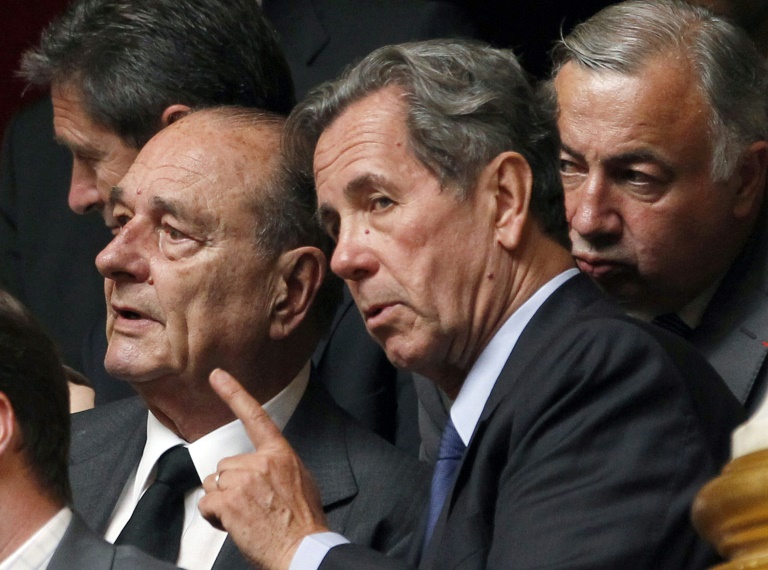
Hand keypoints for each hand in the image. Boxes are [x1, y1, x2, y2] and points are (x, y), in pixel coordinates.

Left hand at [198, 368, 328, 569]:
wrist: (302, 549)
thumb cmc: (302, 521)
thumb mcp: (300, 480)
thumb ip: (276, 466)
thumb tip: (262, 468)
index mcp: (280, 454)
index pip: (255, 416)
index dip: (233, 392)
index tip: (217, 375)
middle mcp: (261, 462)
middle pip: (225, 465)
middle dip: (231, 486)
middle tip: (251, 506)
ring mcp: (244, 480)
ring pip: (215, 483)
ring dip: (223, 502)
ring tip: (246, 517)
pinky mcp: (229, 501)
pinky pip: (207, 503)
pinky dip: (215, 517)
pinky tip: (234, 525)